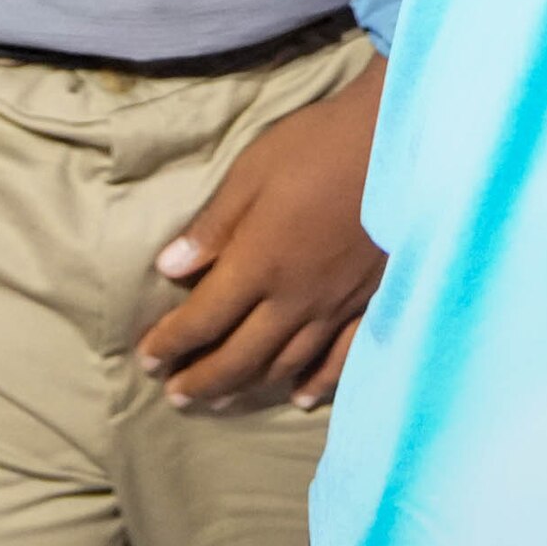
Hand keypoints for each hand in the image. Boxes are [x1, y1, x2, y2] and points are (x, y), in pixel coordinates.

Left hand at [138, 65, 385, 408]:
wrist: (399, 142)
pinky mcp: (370, 304)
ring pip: (284, 365)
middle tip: (173, 393)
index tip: (147, 358)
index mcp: (259, 262)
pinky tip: (299, 399)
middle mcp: (295, 297)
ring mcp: (335, 307)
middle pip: (239, 356)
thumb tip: (168, 268)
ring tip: (218, 403)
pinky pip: (341, 359)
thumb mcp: (252, 171)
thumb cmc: (320, 144)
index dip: (171, 343)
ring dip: (246, 389)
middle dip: (201, 379)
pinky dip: (317, 384)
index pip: (203, 319)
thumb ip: (213, 225)